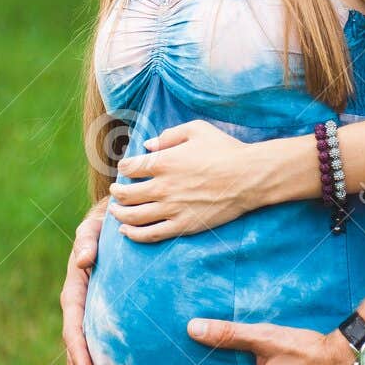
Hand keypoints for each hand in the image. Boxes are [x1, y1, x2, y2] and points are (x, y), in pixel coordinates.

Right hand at [61, 200, 107, 364]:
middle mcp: (81, 307)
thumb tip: (85, 259)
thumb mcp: (96, 224)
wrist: (118, 219)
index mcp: (76, 289)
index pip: (74, 325)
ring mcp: (92, 315)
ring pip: (88, 355)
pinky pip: (104, 348)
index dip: (79, 351)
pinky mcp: (105, 319)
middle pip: (78, 350)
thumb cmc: (107, 221)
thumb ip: (88, 238)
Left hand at [107, 120, 264, 241]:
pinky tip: (126, 232)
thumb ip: (169, 135)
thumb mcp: (197, 130)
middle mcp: (162, 187)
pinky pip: (150, 234)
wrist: (249, 177)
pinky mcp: (182, 226)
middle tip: (116, 191)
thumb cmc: (225, 150)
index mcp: (163, 162)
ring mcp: (171, 209)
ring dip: (119, 214)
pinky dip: (133, 234)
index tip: (126, 168)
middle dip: (117, 193)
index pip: (129, 167)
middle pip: (126, 194)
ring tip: (116, 212)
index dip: (124, 167)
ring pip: (133, 217)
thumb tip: (148, 145)